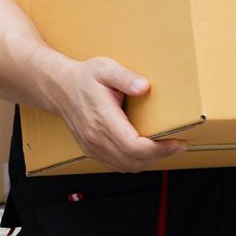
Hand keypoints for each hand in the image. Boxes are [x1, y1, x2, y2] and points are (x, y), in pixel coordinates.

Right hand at [44, 56, 185, 172]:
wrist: (58, 88)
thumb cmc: (82, 78)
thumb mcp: (105, 68)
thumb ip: (125, 77)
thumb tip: (144, 87)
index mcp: (102, 119)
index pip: (134, 146)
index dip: (159, 149)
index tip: (176, 141)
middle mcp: (96, 138)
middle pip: (133, 161)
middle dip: (159, 156)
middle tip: (176, 145)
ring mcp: (92, 147)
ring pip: (126, 166)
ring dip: (148, 161)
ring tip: (164, 148)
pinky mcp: (91, 150)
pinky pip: (117, 165)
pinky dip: (134, 162)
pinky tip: (144, 151)